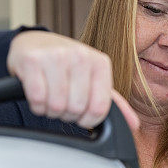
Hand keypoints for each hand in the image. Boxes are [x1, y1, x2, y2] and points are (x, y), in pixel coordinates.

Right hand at [7, 31, 139, 132]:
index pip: (99, 109)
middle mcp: (80, 55)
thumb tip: (134, 124)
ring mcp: (56, 56)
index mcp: (100, 63)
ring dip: (51, 110)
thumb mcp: (93, 80)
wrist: (36, 44)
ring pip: (57, 106)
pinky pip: (37, 99)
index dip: (87, 120)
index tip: (81, 114)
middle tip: (62, 103)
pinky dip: (36, 105)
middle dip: (67, 114)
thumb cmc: (67, 66)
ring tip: (50, 97)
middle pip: (77, 109)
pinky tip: (38, 94)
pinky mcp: (33, 60)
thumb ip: (113, 103)